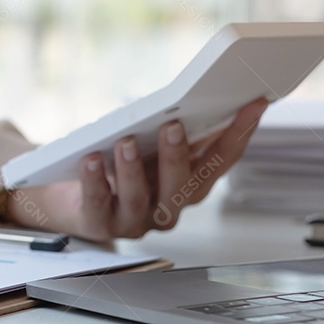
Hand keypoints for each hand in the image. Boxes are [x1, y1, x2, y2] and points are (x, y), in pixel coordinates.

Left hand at [7, 99, 267, 240]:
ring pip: (140, 200)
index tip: (253, 104)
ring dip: (134, 169)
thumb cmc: (116, 164)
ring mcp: (134, 221)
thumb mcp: (149, 144)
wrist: (69, 197)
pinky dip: (94, 180)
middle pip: (182, 187)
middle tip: (173, 125)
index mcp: (188, 185)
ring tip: (125, 141)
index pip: (221, 161)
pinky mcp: (99, 223)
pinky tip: (91, 159)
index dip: (240, 133)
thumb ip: (174, 130)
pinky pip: (98, 204)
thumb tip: (195, 99)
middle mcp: (168, 208)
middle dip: (179, 156)